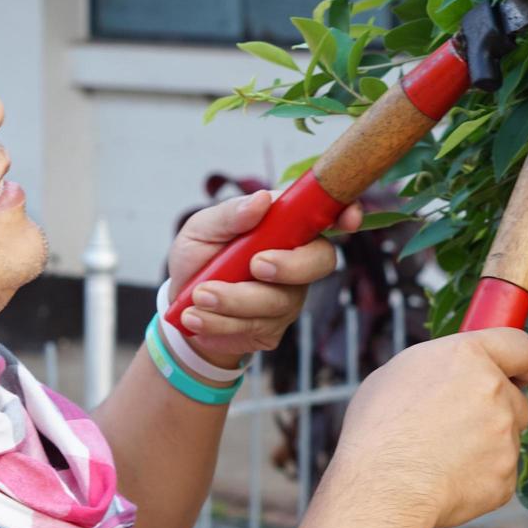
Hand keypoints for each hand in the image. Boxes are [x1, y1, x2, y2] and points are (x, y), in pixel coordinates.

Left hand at [166, 190, 363, 367]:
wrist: (180, 307)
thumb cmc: (197, 258)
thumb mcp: (201, 229)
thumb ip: (229, 214)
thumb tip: (261, 200)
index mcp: (283, 224)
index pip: (326, 214)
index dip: (345, 214)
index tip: (347, 220)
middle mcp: (295, 258)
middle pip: (321, 261)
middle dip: (290, 265)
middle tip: (254, 266)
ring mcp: (289, 295)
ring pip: (280, 300)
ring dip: (235, 299)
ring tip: (199, 297)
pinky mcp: (274, 327)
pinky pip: (257, 326)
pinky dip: (222, 322)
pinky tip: (196, 317)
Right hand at [329, 328, 527, 527]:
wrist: (381, 489)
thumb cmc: (377, 430)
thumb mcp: (399, 374)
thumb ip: (441, 367)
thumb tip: (453, 374)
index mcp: (468, 356)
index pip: (521, 346)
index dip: (524, 361)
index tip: (523, 373)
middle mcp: (494, 390)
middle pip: (515, 398)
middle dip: (495, 410)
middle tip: (456, 425)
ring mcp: (505, 435)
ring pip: (508, 437)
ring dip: (486, 444)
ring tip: (440, 457)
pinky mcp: (507, 475)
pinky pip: (500, 472)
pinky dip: (480, 477)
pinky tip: (446, 479)